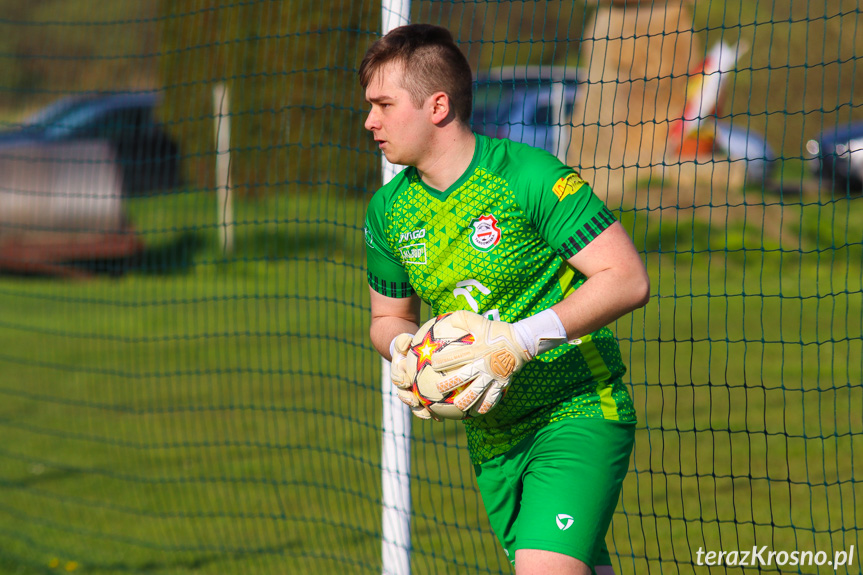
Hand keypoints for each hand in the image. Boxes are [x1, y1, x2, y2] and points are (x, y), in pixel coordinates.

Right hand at [389, 333, 431, 419]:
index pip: (397, 377)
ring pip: (415, 405)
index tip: (405, 381)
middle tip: (415, 402)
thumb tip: (405, 340)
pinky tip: (443, 417)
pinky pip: (427, 406)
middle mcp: (404, 385)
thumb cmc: (408, 346)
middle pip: (404, 395)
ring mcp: (412, 392)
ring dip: (421, 411)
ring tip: (430, 416)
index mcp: (399, 373)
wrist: (410, 355)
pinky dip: (434, 412)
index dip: (399, 380)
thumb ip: (402, 341)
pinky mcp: (422, 397)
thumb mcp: (403, 341)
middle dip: (409, 401)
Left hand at [429, 309, 566, 414]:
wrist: (522, 341)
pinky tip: (478, 412)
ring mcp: (493, 376)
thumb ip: (463, 319)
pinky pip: (493, 398)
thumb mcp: (480, 321)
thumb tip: (447, 318)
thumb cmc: (498, 330)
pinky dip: (485, 406)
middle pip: (463, 377)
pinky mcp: (502, 383)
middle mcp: (483, 365)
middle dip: (449, 384)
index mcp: (476, 351)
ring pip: (477, 392)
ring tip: (457, 407)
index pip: (456, 356)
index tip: (430, 363)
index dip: (442, 360)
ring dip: (466, 401)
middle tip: (438, 390)